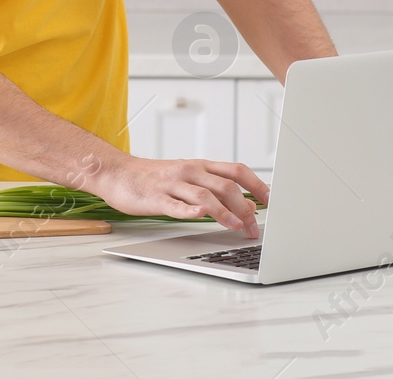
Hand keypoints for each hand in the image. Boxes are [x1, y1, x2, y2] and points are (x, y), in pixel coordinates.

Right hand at [87, 155, 267, 237]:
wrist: (118, 174)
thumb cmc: (155, 178)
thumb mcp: (189, 178)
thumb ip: (216, 188)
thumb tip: (248, 204)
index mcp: (200, 166)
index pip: (236, 171)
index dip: (258, 184)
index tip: (273, 201)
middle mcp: (189, 171)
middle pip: (225, 185)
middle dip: (244, 206)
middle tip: (254, 226)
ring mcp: (172, 184)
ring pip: (204, 195)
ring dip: (224, 211)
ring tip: (236, 226)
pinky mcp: (155, 197)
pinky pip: (174, 204)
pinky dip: (189, 211)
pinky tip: (200, 217)